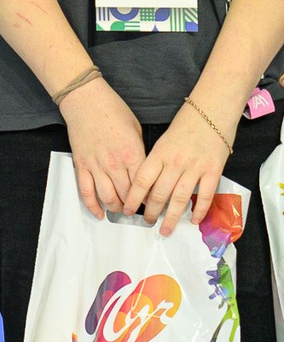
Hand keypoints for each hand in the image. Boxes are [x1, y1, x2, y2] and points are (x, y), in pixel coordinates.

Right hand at [61, 78, 145, 219]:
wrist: (86, 101)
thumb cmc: (113, 111)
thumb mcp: (136, 130)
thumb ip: (140, 153)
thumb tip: (145, 172)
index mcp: (133, 154)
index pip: (145, 185)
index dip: (151, 197)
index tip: (155, 203)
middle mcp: (115, 163)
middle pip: (128, 195)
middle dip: (135, 206)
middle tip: (141, 211)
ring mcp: (96, 166)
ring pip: (107, 197)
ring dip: (116, 208)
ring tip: (121, 211)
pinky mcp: (81, 166)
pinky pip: (86, 192)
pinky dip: (92, 206)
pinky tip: (99, 214)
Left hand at [129, 99, 233, 234]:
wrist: (211, 111)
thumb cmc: (184, 125)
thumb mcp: (161, 141)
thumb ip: (154, 162)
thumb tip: (144, 186)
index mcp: (158, 154)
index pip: (141, 181)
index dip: (132, 199)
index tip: (127, 210)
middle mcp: (175, 163)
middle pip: (158, 194)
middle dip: (150, 212)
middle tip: (146, 222)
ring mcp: (195, 168)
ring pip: (180, 199)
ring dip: (171, 217)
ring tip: (165, 230)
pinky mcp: (213, 170)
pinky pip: (205, 195)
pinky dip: (200, 210)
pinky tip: (195, 221)